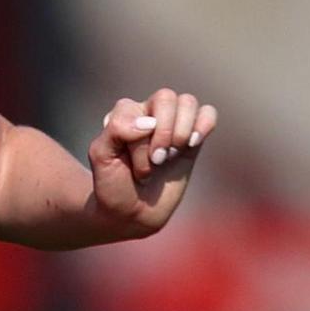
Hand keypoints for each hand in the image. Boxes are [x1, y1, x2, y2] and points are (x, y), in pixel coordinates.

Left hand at [87, 87, 218, 236]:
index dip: (139, 139)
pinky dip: (205, 125)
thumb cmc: (114, 185)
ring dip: (182, 132)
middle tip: (157, 161)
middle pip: (167, 97)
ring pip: (188, 102)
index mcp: (125, 114)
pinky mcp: (192, 139)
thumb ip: (116, 129)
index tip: (136, 167)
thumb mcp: (101, 157)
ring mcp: (173, 125)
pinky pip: (208, 114)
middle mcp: (150, 113)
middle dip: (164, 133)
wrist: (132, 213)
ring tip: (171, 156)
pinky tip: (193, 144)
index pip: (136, 108)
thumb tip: (149, 122)